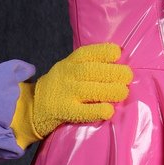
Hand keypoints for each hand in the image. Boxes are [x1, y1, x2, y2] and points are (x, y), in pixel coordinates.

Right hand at [11, 43, 132, 147]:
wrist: (35, 106)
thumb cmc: (61, 85)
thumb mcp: (69, 68)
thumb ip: (89, 64)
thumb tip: (120, 61)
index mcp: (70, 62)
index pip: (87, 53)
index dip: (103, 52)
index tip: (118, 54)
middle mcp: (67, 75)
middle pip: (90, 71)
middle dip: (113, 72)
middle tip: (128, 76)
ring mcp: (65, 93)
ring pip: (89, 90)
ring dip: (110, 90)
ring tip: (123, 92)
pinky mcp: (65, 112)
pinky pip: (83, 112)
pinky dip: (98, 110)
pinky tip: (109, 110)